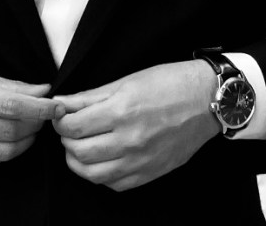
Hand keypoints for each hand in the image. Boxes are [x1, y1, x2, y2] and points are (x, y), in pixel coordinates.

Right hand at [0, 58, 63, 165]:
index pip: (12, 107)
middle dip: (37, 124)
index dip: (41, 109)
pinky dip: (8, 150)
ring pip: (4, 151)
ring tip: (32, 125)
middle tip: (47, 113)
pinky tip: (13, 136)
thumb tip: (42, 91)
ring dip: (26, 140)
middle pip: (11, 130)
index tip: (58, 106)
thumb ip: (8, 84)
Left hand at [52, 60, 218, 191]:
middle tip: (68, 129)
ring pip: (92, 174)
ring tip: (80, 145)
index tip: (59, 115)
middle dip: (66, 140)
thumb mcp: (127, 80)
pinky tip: (102, 158)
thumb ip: (91, 96)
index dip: (60, 121)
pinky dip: (100, 174)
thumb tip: (62, 103)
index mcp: (122, 111)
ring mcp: (140, 161)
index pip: (74, 126)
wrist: (206, 101)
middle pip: (79, 152)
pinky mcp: (149, 174)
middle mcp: (129, 140)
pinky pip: (114, 184)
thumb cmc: (169, 83)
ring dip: (78, 161)